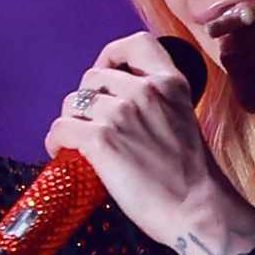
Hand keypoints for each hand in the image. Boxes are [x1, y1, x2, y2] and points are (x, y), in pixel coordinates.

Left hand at [44, 32, 254, 254]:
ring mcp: (121, 113)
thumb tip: (121, 107)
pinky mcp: (101, 140)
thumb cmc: (193, 178)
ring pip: (73, 103)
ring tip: (75, 142)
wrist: (198, 210)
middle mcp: (145, 90)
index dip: (112, 55)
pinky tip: (61, 153)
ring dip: (70, 121)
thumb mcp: (184, 120)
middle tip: (89, 123)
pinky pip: (61, 128)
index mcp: (171, 83)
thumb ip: (157, 104)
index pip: (136, 43)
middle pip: (94, 76)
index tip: (106, 74)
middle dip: (87, 99)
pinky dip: (55, 141)